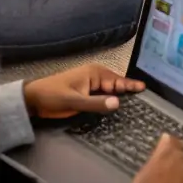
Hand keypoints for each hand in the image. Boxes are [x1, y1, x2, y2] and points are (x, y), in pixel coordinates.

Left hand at [23, 64, 144, 119]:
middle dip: (130, 90)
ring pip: (111, 92)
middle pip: (117, 85)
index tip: (146, 89)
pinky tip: (120, 109)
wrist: (33, 100)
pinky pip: (103, 97)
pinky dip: (111, 101)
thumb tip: (118, 103)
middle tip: (148, 99)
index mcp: (94, 73)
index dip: (132, 85)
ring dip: (122, 97)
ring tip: (140, 104)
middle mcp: (95, 77)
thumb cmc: (52, 96)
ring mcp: (91, 86)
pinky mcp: (87, 95)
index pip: (118, 81)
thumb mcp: (74, 101)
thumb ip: (96, 103)